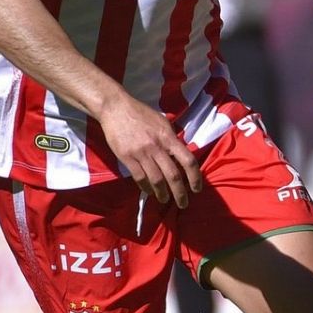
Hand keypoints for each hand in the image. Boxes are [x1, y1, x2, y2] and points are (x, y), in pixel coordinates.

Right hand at [97, 92, 202, 207]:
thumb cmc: (142, 114)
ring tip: (165, 200)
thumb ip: (172, 139)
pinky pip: (139, 177)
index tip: (197, 188)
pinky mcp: (126, 157)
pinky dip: (146, 187)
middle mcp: (156, 147)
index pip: (188, 160)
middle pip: (173, 175)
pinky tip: (150, 191)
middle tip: (183, 203)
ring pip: (156, 180)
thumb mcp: (163, 122)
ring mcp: (141, 153)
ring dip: (162, 194)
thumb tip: (181, 156)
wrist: (116, 108)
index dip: (195, 177)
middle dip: (180, 193)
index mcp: (168, 137)